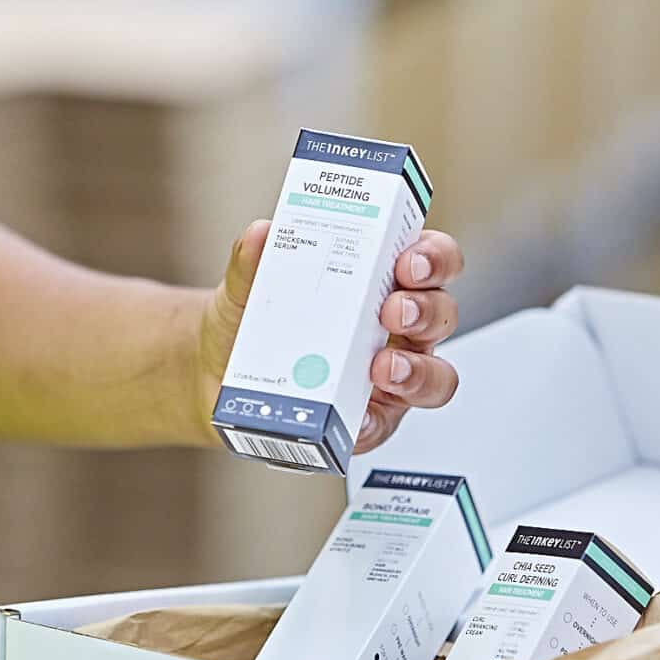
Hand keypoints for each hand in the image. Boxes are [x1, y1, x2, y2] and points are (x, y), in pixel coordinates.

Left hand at [199, 221, 464, 452]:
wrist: (219, 377)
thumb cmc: (253, 322)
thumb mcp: (247, 288)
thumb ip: (253, 262)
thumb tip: (261, 235)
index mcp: (382, 281)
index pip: (431, 259)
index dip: (433, 257)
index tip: (409, 260)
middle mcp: (399, 329)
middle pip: (441, 313)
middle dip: (424, 309)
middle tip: (392, 311)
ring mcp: (392, 378)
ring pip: (436, 375)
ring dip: (417, 370)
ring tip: (383, 368)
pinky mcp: (372, 422)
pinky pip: (387, 425)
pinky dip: (373, 421)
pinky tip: (355, 418)